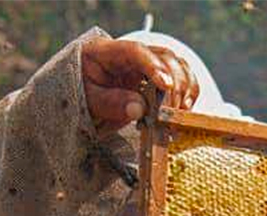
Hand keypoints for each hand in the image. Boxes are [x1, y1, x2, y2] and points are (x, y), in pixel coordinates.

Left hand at [81, 38, 200, 133]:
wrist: (79, 95)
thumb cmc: (80, 94)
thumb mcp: (87, 100)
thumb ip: (110, 103)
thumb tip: (139, 109)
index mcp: (107, 52)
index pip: (135, 52)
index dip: (153, 66)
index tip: (166, 86)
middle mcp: (131, 54)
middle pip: (164, 57)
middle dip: (174, 83)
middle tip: (171, 111)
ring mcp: (146, 64)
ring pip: (177, 65)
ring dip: (185, 87)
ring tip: (180, 112)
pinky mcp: (156, 77)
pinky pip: (180, 77)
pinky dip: (187, 92)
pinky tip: (184, 110)